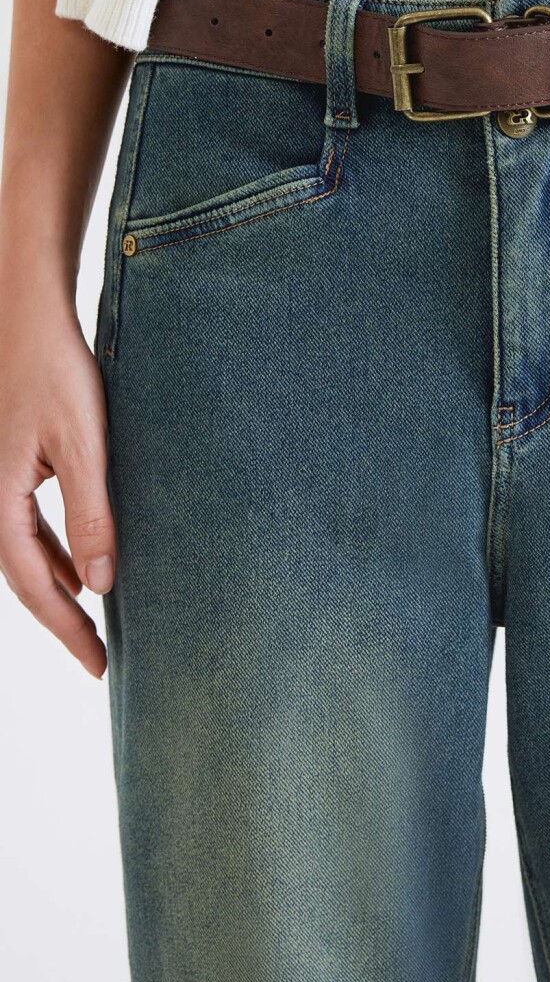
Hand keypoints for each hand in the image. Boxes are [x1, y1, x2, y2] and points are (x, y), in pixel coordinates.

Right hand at [0, 292, 114, 677]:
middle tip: (99, 658)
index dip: (66, 628)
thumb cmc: (55, 372)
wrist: (28, 316)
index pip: (34, 584)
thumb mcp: (84, 446)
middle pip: (25, 577)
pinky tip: (83, 564)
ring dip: (59, 585)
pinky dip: (56, 551)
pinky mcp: (14, 464)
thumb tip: (102, 586)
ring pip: (25, 552)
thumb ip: (92, 515)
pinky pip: (30, 525)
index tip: (98, 665)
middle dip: (62, 618)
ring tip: (93, 620)